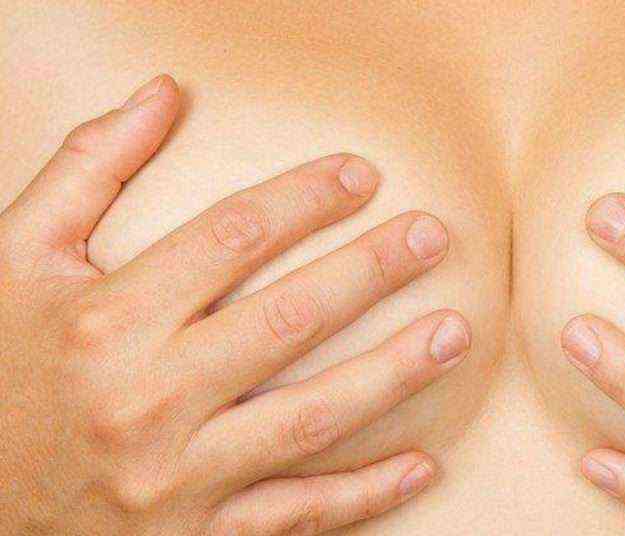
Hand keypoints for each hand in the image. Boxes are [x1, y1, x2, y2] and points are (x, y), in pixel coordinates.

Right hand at [0, 76, 470, 534]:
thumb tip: (163, 96)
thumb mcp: (16, 257)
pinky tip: (423, 465)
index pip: (233, 237)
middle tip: (432, 238)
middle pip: (287, 320)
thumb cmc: (1, 365)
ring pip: (308, 418)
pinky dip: (364, 495)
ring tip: (455, 333)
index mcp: (104, 320)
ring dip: (393, 375)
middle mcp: (143, 398)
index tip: (363, 177)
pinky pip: (295, 517)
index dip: (308, 199)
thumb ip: (86, 168)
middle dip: (369, 272)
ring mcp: (174, 477)